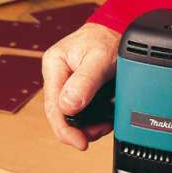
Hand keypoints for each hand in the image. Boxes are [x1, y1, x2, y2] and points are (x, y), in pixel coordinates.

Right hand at [42, 23, 119, 149]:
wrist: (118, 30)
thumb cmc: (108, 39)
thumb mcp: (99, 59)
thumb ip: (85, 82)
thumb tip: (69, 107)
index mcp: (55, 67)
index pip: (54, 108)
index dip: (65, 130)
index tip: (81, 143)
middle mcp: (58, 77)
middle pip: (62, 115)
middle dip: (80, 130)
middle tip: (101, 132)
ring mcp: (68, 84)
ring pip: (73, 116)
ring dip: (89, 126)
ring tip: (106, 125)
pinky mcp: (80, 89)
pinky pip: (83, 110)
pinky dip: (95, 118)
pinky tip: (106, 118)